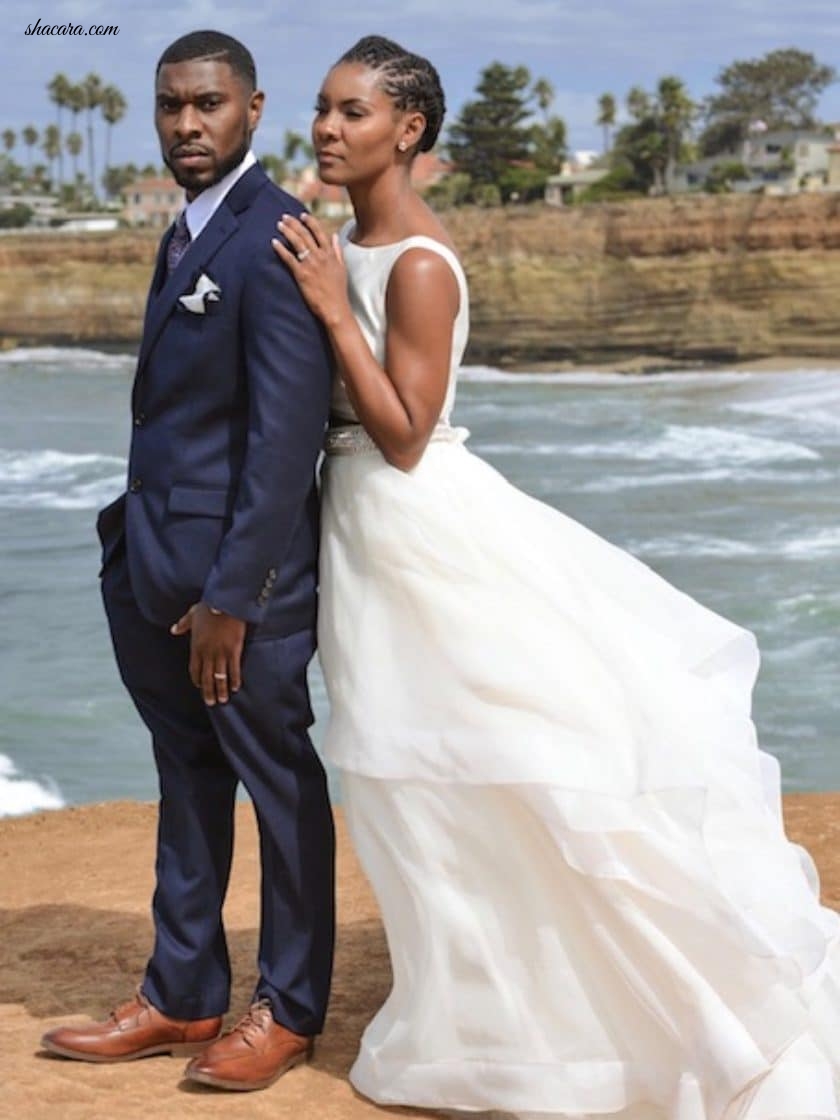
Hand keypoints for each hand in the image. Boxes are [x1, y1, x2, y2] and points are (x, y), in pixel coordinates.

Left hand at [170, 603, 245, 705]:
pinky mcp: (234, 651)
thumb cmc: (209, 606)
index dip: (197, 680)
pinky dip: (234, 680)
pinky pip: (234, 669)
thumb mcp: (192, 614)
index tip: (200, 687)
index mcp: (196, 646)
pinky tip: (235, 688)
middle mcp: (207, 653)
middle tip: (210, 703)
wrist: (226, 602)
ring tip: (222, 701)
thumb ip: (183, 624)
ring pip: (219, 677)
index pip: (194, 669)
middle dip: (208, 691)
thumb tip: (173, 630)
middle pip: (206, 677)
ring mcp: (221, 653)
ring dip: (220, 690)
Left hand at [271, 212, 348, 327]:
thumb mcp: (342, 268)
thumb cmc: (339, 291)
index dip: (310, 222)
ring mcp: (310, 264)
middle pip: (305, 234)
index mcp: (330, 254)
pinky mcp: (301, 274)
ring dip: (287, 231)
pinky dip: (281, 249)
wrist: (335, 308)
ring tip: (279, 225)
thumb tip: (335, 236)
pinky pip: (289, 258)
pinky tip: (274, 242)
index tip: (303, 215)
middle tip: (285, 217)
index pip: (319, 232)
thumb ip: (337, 251)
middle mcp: (320, 256)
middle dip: (294, 223)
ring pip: (297, 242)